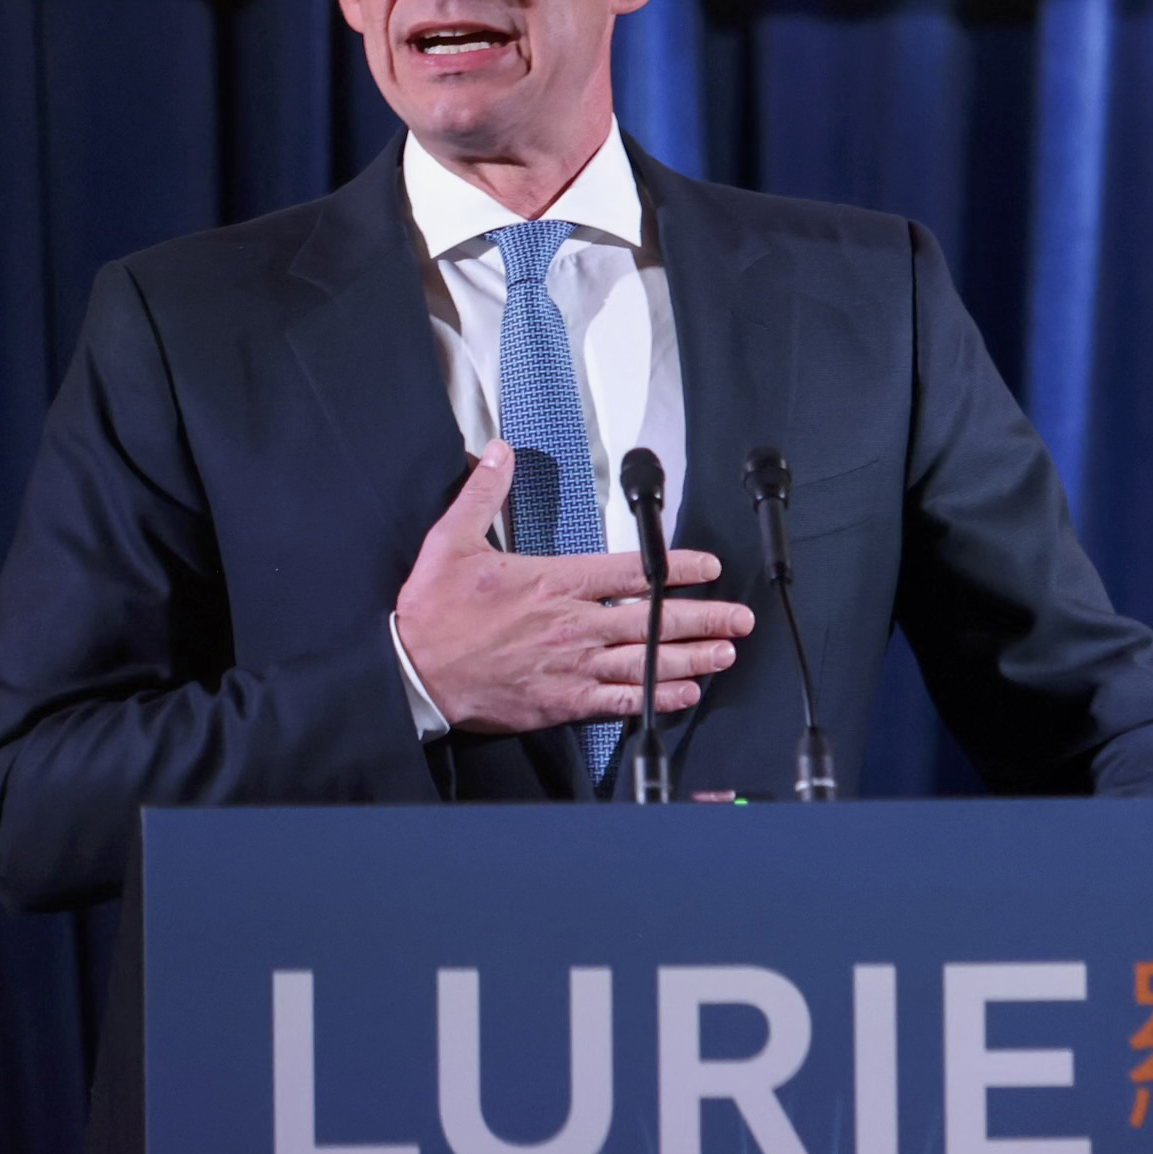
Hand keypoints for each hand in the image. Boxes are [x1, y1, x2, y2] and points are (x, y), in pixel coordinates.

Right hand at [394, 440, 754, 734]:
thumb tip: (499, 452)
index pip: (631, 571)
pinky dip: (657, 699)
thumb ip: (483, 494)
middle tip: (739, 619)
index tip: (708, 568)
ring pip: (646, 661)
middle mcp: (572, 624)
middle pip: (652, 619)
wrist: (414, 671)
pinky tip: (684, 695)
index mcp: (553, 582)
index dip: (677, 569)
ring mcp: (571, 666)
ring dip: (692, 658)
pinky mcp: (561, 701)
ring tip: (726, 655)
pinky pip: (621, 701)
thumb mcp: (451, 540)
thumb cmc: (434, 613)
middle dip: (704, 617)